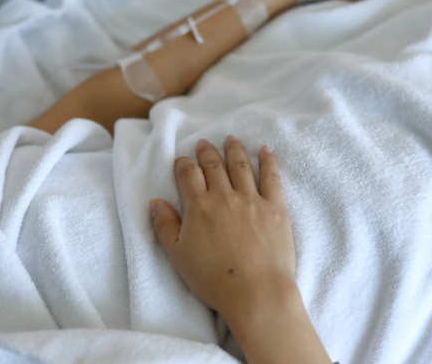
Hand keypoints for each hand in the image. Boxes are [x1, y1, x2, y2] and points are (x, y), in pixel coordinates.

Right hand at [151, 136, 330, 363]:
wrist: (255, 292)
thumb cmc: (214, 279)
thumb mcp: (178, 256)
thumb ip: (165, 226)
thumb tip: (155, 202)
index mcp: (199, 206)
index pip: (188, 174)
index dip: (183, 164)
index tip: (182, 161)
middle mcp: (224, 196)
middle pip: (214, 165)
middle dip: (206, 151)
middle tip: (204, 143)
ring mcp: (252, 199)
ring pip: (241, 165)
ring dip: (234, 150)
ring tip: (231, 139)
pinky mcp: (275, 207)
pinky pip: (271, 177)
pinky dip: (268, 161)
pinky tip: (266, 150)